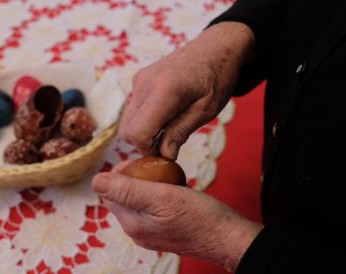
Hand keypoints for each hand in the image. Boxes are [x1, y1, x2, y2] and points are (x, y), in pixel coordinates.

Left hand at [92, 161, 261, 271]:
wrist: (230, 239)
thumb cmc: (200, 217)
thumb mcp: (162, 197)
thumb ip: (127, 190)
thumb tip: (95, 181)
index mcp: (131, 224)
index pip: (110, 192)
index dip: (122, 173)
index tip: (142, 162)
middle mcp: (137, 232)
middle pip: (124, 197)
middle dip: (135, 179)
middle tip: (157, 168)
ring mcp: (151, 234)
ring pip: (139, 201)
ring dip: (149, 185)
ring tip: (168, 177)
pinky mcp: (165, 232)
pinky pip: (153, 208)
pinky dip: (160, 195)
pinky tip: (175, 189)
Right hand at [119, 22, 253, 158]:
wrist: (216, 47)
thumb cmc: (218, 77)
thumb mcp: (206, 110)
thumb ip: (181, 131)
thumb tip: (164, 154)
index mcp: (164, 90)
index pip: (138, 132)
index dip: (150, 149)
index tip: (169, 150)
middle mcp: (145, 84)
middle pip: (127, 131)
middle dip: (145, 143)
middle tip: (171, 141)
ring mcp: (139, 81)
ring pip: (127, 123)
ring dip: (145, 132)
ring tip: (171, 127)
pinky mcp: (138, 81)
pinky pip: (133, 111)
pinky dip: (145, 121)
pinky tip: (167, 115)